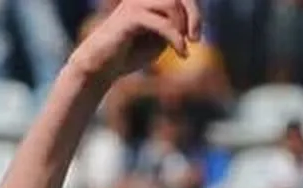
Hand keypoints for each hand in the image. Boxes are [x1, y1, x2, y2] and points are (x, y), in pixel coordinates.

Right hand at [69, 0, 200, 82]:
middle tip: (196, 39)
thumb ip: (177, 24)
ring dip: (184, 26)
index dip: (195, 9)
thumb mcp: (162, 36)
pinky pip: (162, 23)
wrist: (104, 66)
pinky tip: (181, 53)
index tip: (195, 35)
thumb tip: (197, 17)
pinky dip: (176, 38)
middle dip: (195, 15)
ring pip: (171, 3)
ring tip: (184, 45)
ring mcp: (134, 3)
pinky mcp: (129, 18)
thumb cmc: (133, 52)